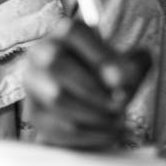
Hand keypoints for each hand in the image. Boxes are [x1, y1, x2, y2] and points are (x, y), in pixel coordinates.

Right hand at [24, 19, 151, 148]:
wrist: (89, 110)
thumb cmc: (108, 82)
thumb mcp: (126, 68)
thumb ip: (133, 67)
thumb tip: (123, 79)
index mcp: (64, 36)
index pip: (72, 32)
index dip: (98, 55)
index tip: (123, 80)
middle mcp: (40, 54)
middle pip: (56, 64)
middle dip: (94, 89)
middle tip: (121, 104)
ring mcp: (32, 84)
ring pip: (56, 97)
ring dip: (94, 112)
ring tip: (118, 120)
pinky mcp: (33, 114)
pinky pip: (58, 124)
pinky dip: (90, 133)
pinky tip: (110, 134)